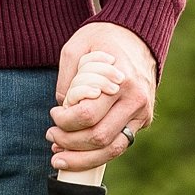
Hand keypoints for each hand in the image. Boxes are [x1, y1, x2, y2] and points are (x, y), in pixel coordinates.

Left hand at [48, 22, 156, 172]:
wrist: (139, 35)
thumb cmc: (103, 39)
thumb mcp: (77, 49)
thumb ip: (67, 80)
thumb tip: (63, 110)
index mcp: (120, 81)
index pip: (88, 115)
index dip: (65, 122)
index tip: (54, 114)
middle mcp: (135, 101)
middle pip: (99, 138)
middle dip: (69, 143)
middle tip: (51, 136)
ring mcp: (142, 113)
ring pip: (112, 149)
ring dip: (83, 159)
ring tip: (60, 158)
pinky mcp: (143, 120)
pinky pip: (119, 145)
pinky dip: (97, 154)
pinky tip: (79, 155)